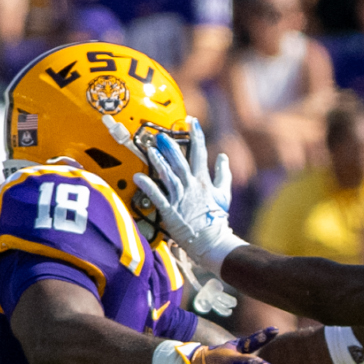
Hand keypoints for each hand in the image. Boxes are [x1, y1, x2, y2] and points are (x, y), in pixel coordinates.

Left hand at [125, 117, 243, 273]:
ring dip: (158, 161)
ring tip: (150, 149)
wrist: (212, 241)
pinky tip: (138, 176)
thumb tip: (223, 157)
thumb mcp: (224, 195)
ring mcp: (180, 198)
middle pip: (180, 161)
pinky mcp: (170, 211)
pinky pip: (157, 196)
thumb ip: (223, 174)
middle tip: (162, 133)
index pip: (200, 153)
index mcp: (203, 181)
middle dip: (171, 145)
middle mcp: (191, 186)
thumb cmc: (217, 219)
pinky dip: (148, 185)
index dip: (196, 135)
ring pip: (168, 175)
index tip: (192, 121)